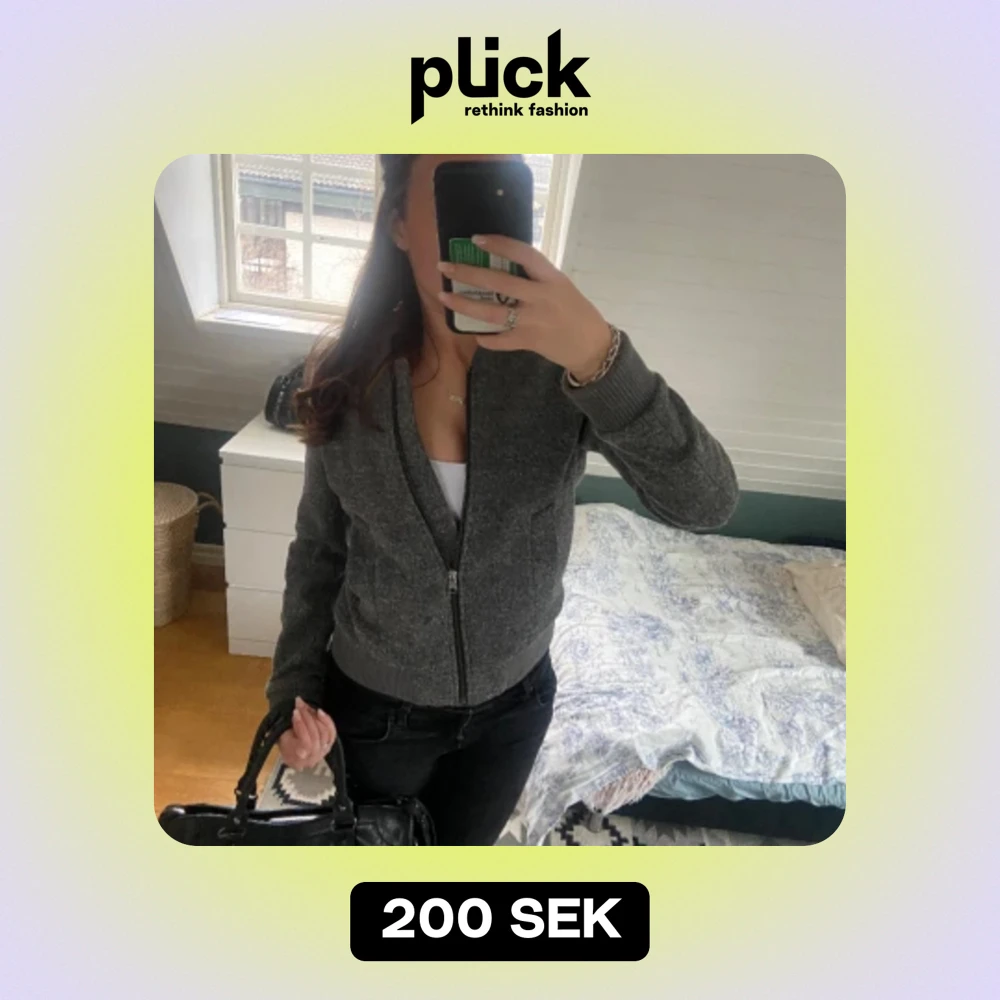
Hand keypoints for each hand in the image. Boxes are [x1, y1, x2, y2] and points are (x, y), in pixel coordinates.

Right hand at [278, 696, 336, 770]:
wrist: (292, 748)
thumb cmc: (285, 742)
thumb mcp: (282, 735)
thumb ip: (290, 725)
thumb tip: (298, 705)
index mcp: (296, 759)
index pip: (305, 742)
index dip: (301, 726)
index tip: (295, 712)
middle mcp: (312, 759)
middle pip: (315, 736)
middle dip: (307, 717)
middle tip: (300, 705)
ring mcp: (323, 753)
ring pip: (324, 733)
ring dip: (314, 717)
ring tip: (306, 707)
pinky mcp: (329, 745)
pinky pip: (332, 732)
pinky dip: (326, 721)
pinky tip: (319, 712)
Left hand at [436, 234, 613, 379]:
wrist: (592, 346)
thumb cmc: (575, 311)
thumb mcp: (560, 286)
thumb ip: (535, 277)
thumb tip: (503, 265)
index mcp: (551, 278)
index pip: (523, 254)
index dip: (499, 244)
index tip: (476, 239)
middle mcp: (542, 298)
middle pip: (500, 283)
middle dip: (469, 273)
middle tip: (445, 266)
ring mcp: (534, 321)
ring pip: (493, 313)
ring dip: (466, 305)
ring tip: (445, 297)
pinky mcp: (530, 342)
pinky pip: (501, 340)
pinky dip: (487, 339)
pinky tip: (474, 335)